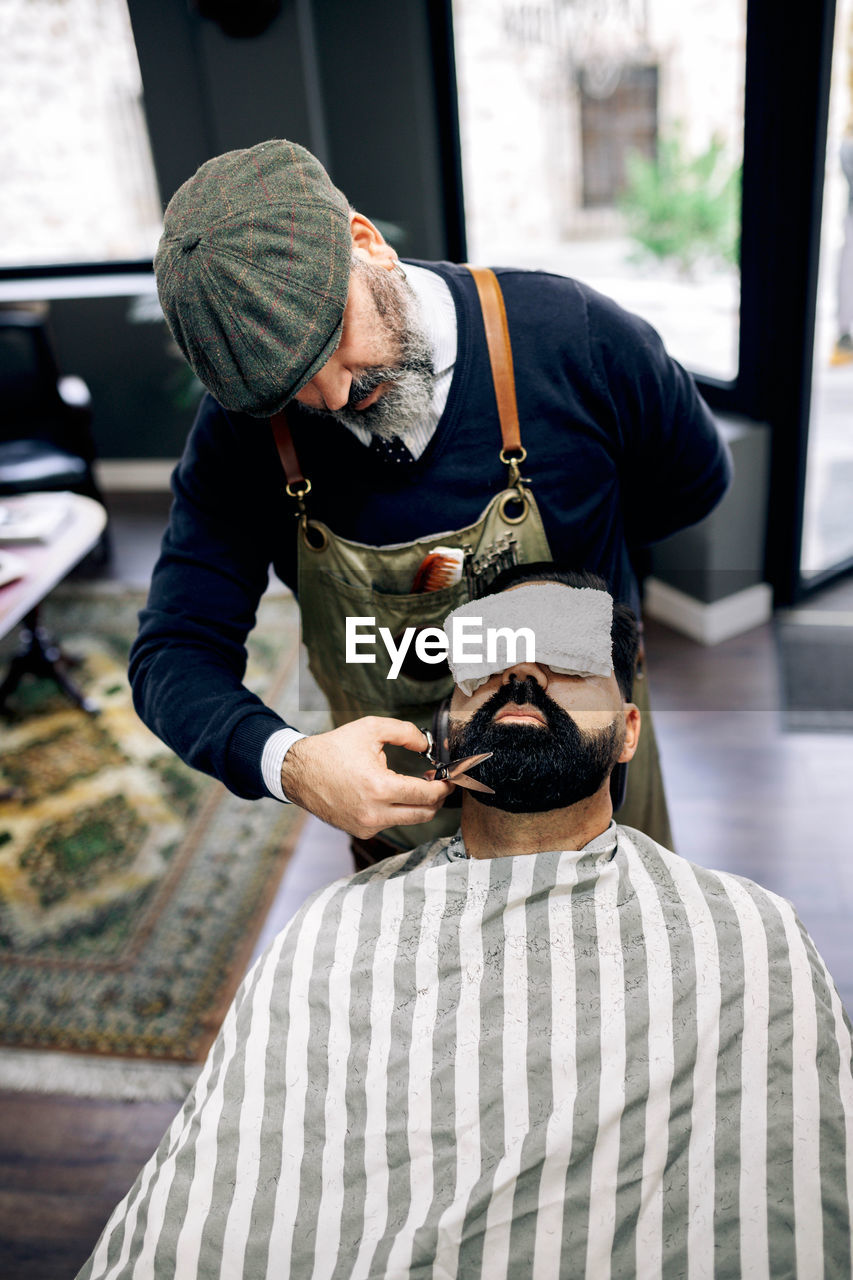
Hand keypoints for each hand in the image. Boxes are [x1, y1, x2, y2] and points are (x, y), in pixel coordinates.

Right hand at [280, 716, 453, 837]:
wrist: (298, 772)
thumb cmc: (333, 749)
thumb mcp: (371, 729)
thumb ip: (405, 732)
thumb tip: (427, 745)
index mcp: (378, 787)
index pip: (426, 795)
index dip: (444, 786)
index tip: (450, 778)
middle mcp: (374, 813)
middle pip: (424, 814)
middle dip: (437, 798)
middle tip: (439, 782)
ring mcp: (366, 826)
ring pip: (409, 820)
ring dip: (419, 804)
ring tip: (415, 784)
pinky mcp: (360, 831)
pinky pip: (390, 823)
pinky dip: (398, 810)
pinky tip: (392, 793)